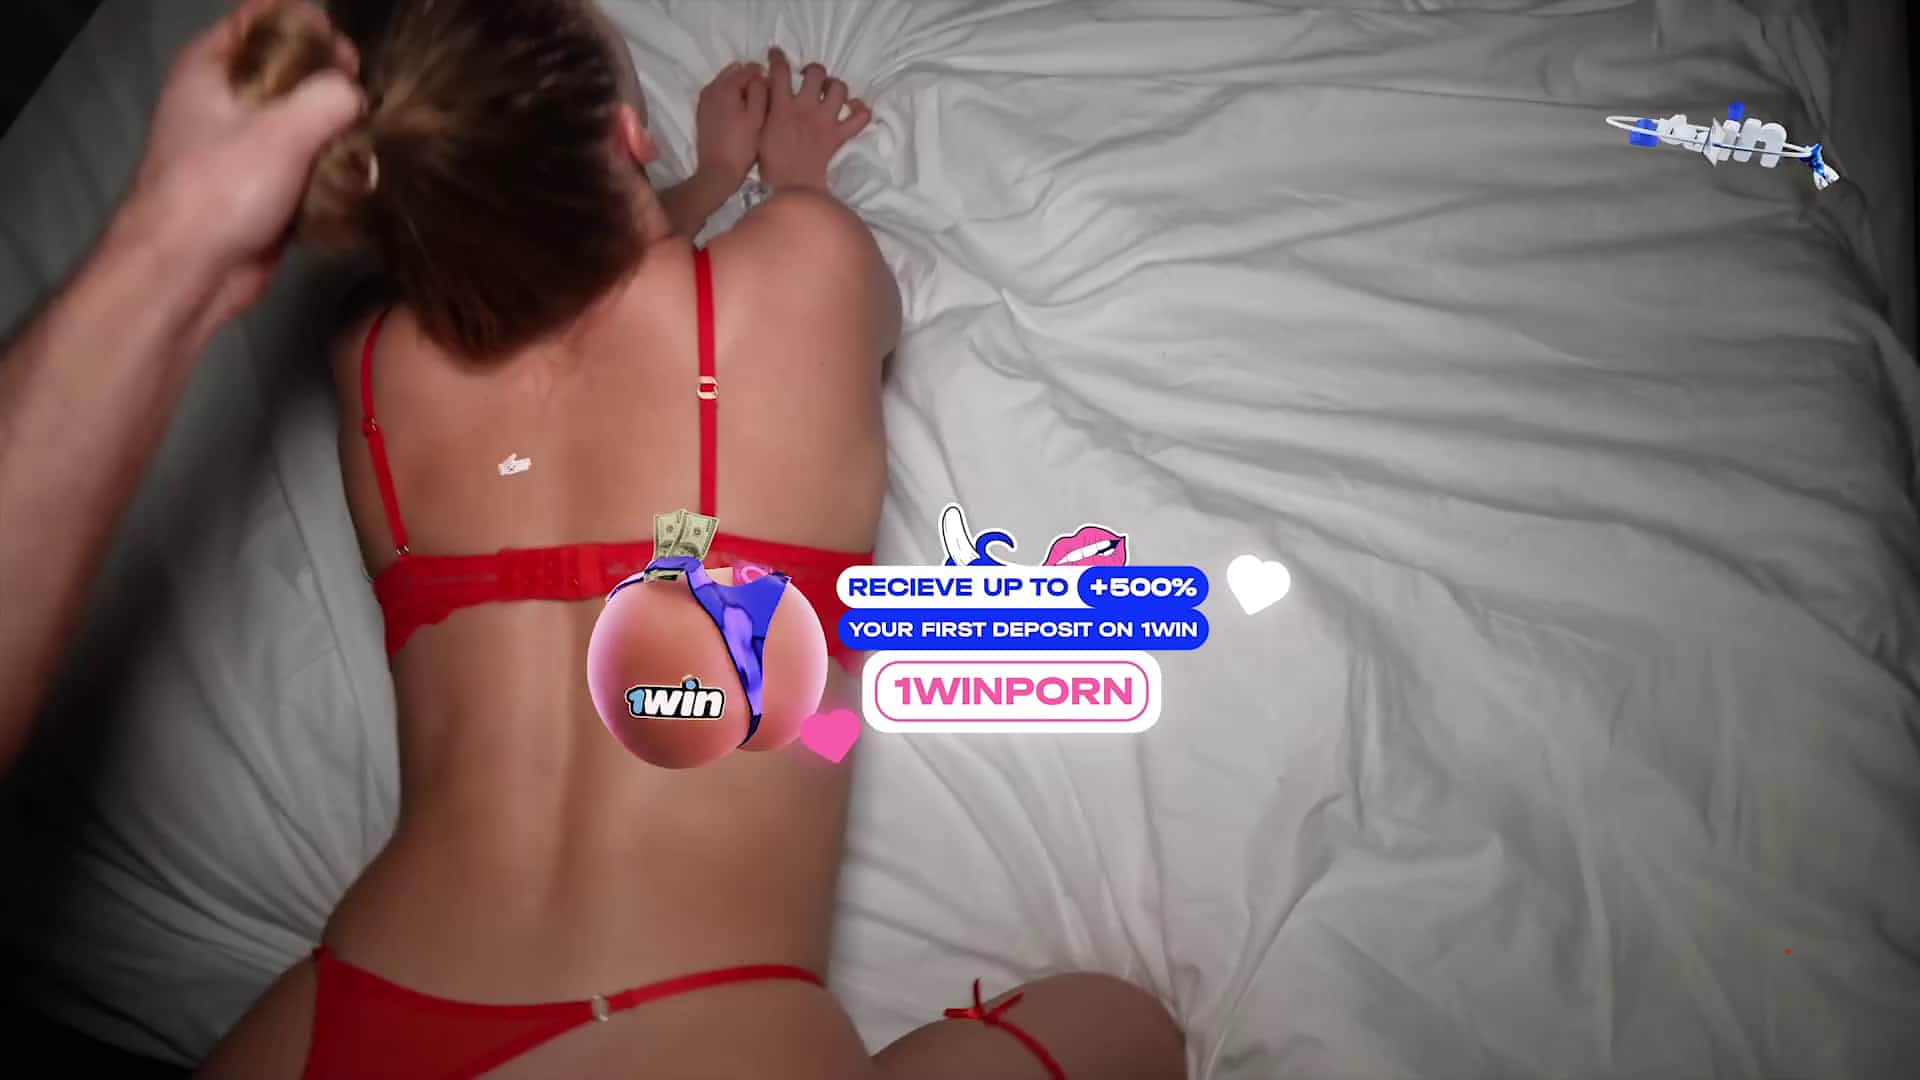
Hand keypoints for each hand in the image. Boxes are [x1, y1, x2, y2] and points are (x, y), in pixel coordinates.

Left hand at [126, 0, 363, 325]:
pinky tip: (359, 178)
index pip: (262, 16)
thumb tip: (358, 98)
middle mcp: (225, 99)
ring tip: (368, 142)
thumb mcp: (282, 131)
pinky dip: (333, 168)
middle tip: (363, 99)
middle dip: (332, 81)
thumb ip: (330, 99)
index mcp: (211, 67)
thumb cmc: (221, 189)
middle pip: (290, 68)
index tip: (343, 51)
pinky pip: (309, 164)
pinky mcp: (264, 187)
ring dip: (339, 131)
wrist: (189, 272)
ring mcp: (244, 146)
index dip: (306, 24)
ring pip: (304, 120)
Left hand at [694, 61, 771, 188]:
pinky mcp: (702, 113)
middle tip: (763, 99)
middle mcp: (711, 88)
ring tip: (753, 107)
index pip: (748, 69)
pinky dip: (729, 99)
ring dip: (739, 90)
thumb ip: (760, 90)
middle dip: (749, 80)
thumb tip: (761, 76)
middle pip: (734, 73)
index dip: (763, 75)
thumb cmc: (742, 145)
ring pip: (725, 84)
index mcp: (725, 86)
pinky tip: (739, 114)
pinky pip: (718, 96)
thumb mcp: (757, 116)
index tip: (773, 89)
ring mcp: (704, 101)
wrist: (718, 171)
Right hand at [758, 48, 872, 191]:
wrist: (792, 186)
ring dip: (835, 86)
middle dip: (813, 70)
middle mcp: (806, 108)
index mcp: (782, 107)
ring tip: (829, 92)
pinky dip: (860, 111)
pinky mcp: (838, 136)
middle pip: (816, 73)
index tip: (776, 54)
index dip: (778, 58)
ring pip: (839, 88)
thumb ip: (764, 109)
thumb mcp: (759, 131)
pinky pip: (859, 118)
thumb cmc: (770, 163)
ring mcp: (825, 121)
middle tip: (808, 78)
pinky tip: (853, 109)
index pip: (780, 71)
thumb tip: (766, 90)